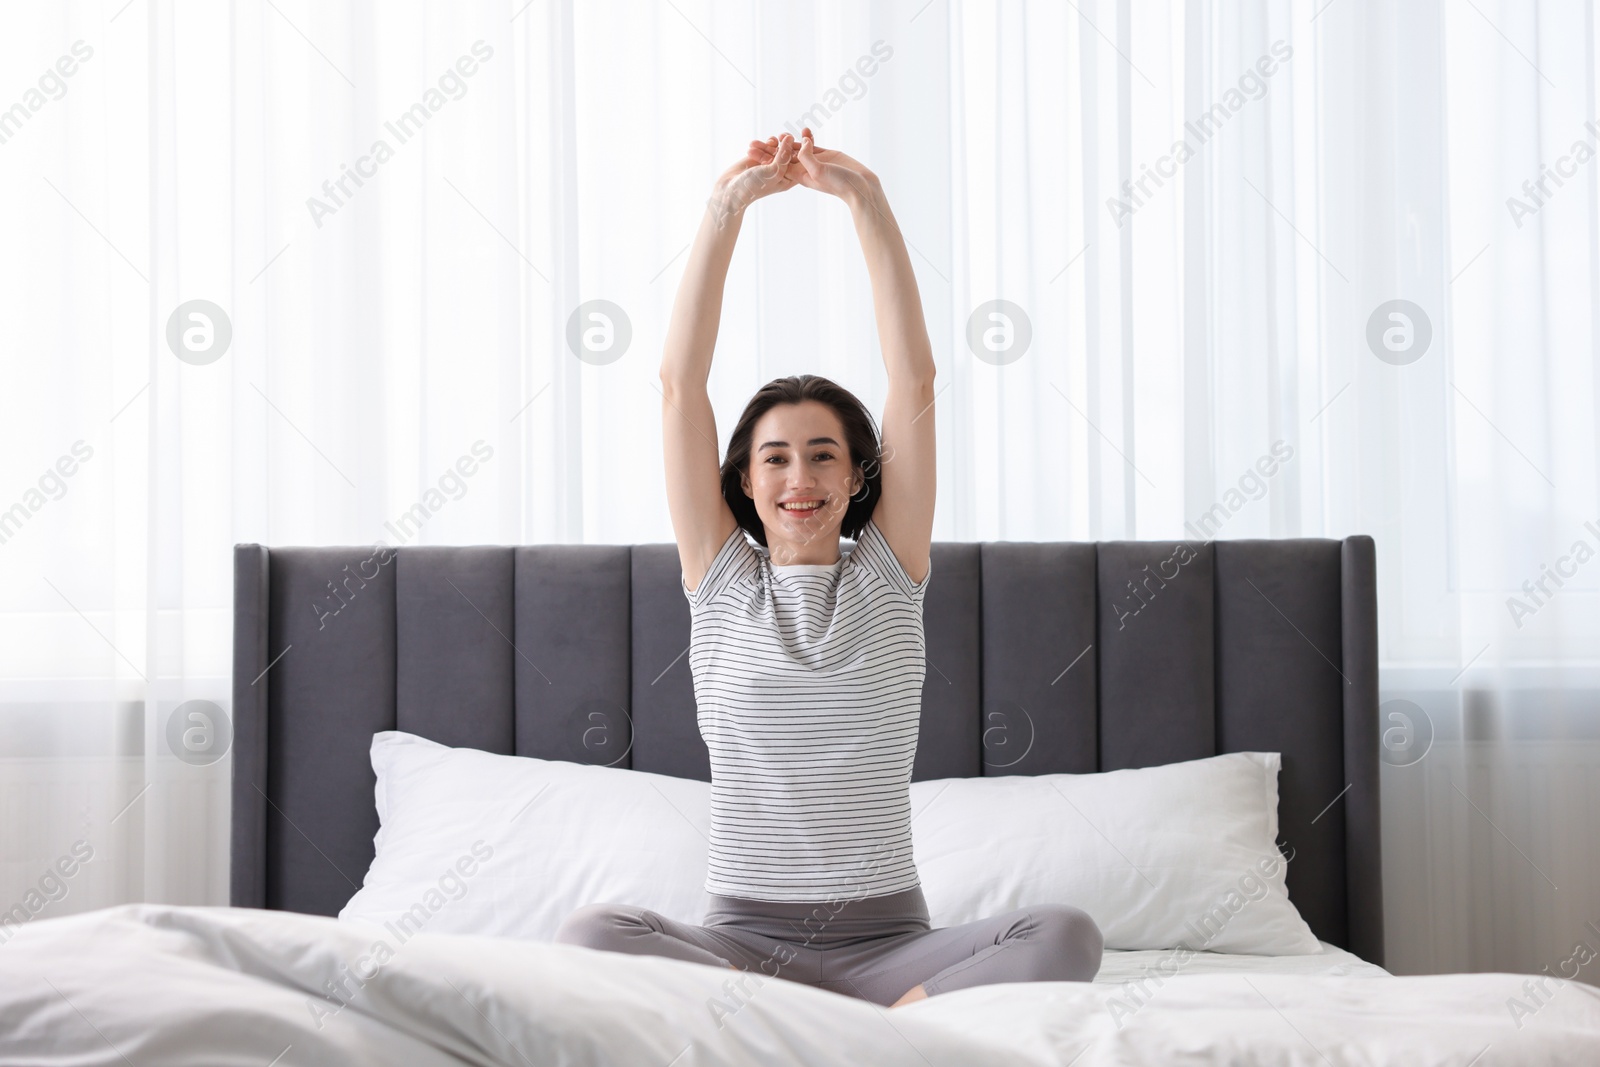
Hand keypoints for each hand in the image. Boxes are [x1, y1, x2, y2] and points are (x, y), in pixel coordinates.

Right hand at [707, 133, 801, 225]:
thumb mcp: (774, 170)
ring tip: (779, 136)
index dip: (807, 149)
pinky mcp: (758, 158)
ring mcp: (769, 165)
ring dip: (779, 141)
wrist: (731, 190)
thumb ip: (783, 154)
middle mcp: (780, 171)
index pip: (802, 162)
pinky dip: (769, 143)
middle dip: (792, 142)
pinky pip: (767, 147)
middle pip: (791, 153)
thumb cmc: (754, 186)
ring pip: (779, 149)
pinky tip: (769, 140)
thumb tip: (790, 137)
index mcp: (789, 178)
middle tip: (790, 134)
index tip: (808, 136)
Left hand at [748, 127, 879, 205]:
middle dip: (767, 150)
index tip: (750, 150)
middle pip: (782, 157)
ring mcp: (815, 161)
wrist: (859, 185)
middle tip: (752, 142)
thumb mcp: (820, 172)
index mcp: (799, 176)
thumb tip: (800, 144)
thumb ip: (807, 157)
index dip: (763, 157)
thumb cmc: (840, 183)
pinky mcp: (825, 154)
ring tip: (774, 134)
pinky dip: (806, 137)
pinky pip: (811, 144)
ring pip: (795, 149)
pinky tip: (803, 130)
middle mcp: (805, 169)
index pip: (777, 164)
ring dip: (785, 142)